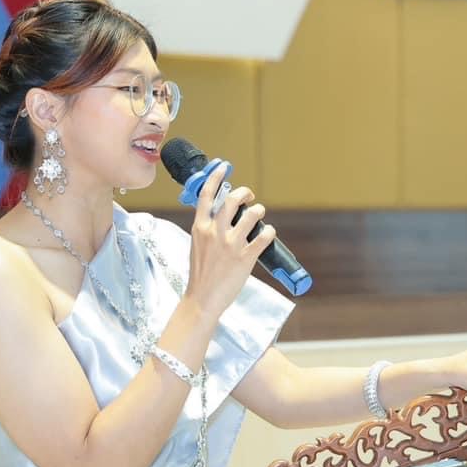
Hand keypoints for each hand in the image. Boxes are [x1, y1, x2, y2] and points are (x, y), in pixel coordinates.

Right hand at [184, 163, 275, 317]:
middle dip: (245, 193)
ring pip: (252, 215)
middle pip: (232, 200)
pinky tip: (268, 234)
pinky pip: (264, 236)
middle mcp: (215, 233)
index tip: (224, 167)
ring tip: (260, 216)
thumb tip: (220, 216)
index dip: (216, 178)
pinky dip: (269, 232)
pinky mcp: (245, 257)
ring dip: (259, 211)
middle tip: (250, 197)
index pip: (206, 196)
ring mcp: (231, 245)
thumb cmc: (201, 274)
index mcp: (200, 228)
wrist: (203, 299)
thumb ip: (207, 230)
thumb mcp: (197, 245)